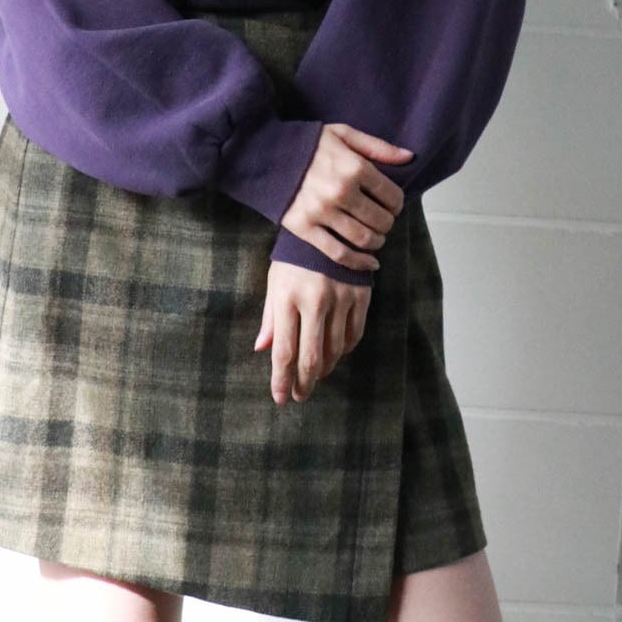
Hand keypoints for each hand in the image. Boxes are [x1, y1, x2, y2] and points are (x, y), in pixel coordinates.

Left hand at [254, 260, 372, 405]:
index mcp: (288, 297)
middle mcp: (315, 301)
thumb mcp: (276, 281)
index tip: (281, 397)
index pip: (285, 350)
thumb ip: (270, 318)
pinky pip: (354, 334)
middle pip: (312, 357)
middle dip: (304, 382)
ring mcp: (341, 299)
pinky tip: (336, 355)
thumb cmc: (294, 256)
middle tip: (299, 396)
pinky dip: (345, 350)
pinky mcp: (361, 295)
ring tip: (315, 377)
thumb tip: (261, 349)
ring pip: (335, 349)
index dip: (282, 379)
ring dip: (325, 369)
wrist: (329, 223)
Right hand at [280, 123, 412, 274]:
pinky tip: (369, 263)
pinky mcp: (305, 228)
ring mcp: (322, 212)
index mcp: (354, 167)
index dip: (397, 204)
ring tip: (375, 238)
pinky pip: (338, 253)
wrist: (263, 154)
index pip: (392, 196)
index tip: (392, 205)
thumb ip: (377, 147)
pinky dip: (358, 262)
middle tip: (382, 222)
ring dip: (376, 242)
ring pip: (363, 239)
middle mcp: (340, 191)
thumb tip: (409, 157)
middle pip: (381, 220)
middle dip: (387, 224)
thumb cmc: (306, 143)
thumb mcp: (343, 134)